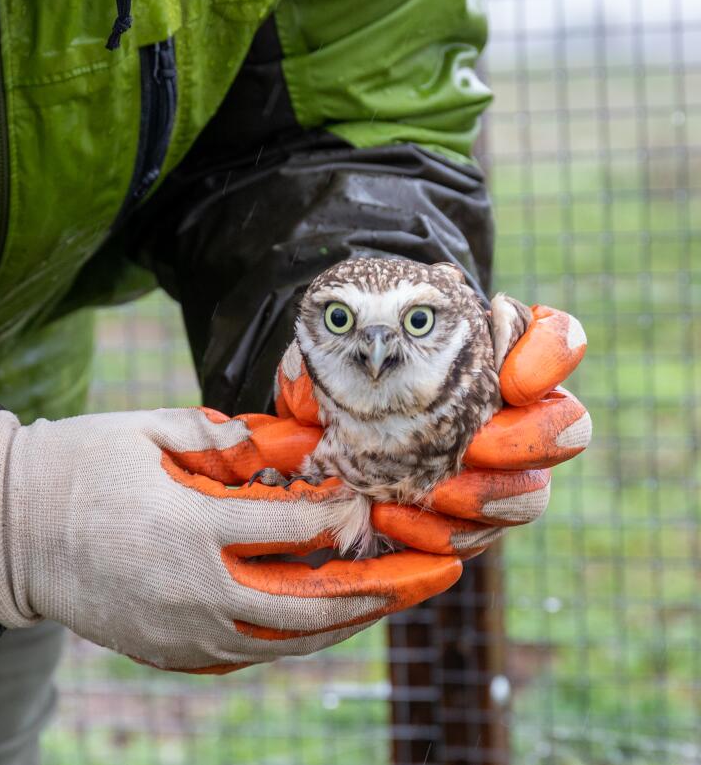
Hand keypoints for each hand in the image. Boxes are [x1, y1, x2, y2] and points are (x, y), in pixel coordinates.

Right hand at [0, 406, 461, 672]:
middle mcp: (193, 590)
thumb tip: (284, 445)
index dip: (341, 511)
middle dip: (374, 589)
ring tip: (384, 603)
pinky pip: (245, 654)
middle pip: (308, 603)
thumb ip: (220, 435)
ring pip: (283, 642)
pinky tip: (316, 620)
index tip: (370, 498)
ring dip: (340, 623)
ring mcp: (180, 631)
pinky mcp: (166, 651)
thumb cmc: (75, 468)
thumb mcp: (146, 431)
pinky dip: (288, 638)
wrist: (9, 533)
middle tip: (424, 576)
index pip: (293, 528)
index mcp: (189, 528)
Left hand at [274, 304, 590, 556]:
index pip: (555, 339)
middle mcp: (513, 409)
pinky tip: (392, 516)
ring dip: (484, 496)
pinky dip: (439, 532)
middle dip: (527, 442)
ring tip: (429, 491)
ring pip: (532, 493)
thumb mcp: (319, 354)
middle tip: (475, 446)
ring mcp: (500, 468)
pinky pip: (477, 535)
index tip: (512, 381)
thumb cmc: (334, 368)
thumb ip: (318, 364)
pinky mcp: (471, 517)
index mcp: (491, 348)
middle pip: (568, 424)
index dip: (550, 357)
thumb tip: (305, 398)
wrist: (324, 420)